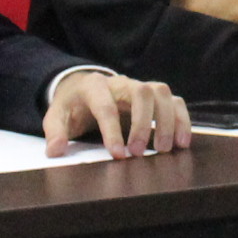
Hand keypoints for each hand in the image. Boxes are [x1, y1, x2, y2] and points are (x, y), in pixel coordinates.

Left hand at [44, 71, 192, 157]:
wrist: (84, 89)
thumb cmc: (72, 106)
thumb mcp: (57, 116)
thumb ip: (55, 132)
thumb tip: (55, 150)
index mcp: (94, 86)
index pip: (106, 105)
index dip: (112, 130)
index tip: (117, 154)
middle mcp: (121, 82)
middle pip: (141, 93)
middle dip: (143, 123)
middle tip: (139, 153)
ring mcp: (141, 86)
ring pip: (162, 93)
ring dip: (167, 122)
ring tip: (165, 150)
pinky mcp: (155, 96)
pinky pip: (175, 101)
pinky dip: (182, 120)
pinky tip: (182, 142)